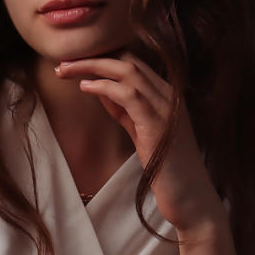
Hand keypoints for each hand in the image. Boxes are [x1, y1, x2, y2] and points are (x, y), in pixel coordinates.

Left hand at [52, 50, 225, 238]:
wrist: (191, 198)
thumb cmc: (167, 169)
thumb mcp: (142, 132)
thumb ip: (125, 110)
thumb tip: (100, 90)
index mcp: (167, 94)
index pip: (133, 62)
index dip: (103, 57)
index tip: (75, 61)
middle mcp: (169, 94)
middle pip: (128, 59)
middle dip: (93, 57)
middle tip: (63, 62)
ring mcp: (166, 107)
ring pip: (127, 70)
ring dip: (92, 66)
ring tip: (65, 69)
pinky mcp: (158, 123)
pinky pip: (128, 94)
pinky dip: (104, 87)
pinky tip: (85, 87)